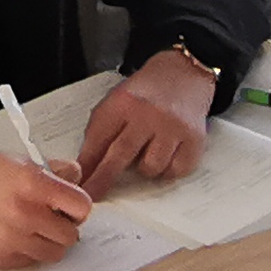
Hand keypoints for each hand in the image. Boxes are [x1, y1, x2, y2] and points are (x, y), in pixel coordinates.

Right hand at [0, 142, 90, 269]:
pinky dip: (27, 252)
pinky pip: (30, 263)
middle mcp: (25, 215)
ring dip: (48, 242)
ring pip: (54, 254)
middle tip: (52, 218)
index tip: (72, 207)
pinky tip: (14, 235)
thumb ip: (53, 170)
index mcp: (33, 185)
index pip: (82, 207)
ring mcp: (12, 240)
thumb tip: (76, 175)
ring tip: (34, 228)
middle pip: (71, 236)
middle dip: (64, 226)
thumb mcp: (19, 162)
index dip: (78, 207)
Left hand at [75, 51, 216, 190]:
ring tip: (148, 149)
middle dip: (102, 180)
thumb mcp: (117, 103)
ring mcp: (172, 127)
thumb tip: (85, 170)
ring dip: (144, 168)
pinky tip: (167, 152)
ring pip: (150, 168)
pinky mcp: (194, 139)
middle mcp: (148, 114)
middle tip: (92, 197)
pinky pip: (174, 171)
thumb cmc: (144, 95)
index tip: (77, 186)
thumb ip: (101, 132)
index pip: (98, 139)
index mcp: (122, 103)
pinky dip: (167, 169)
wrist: (183, 74)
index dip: (86, 166)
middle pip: (120, 155)